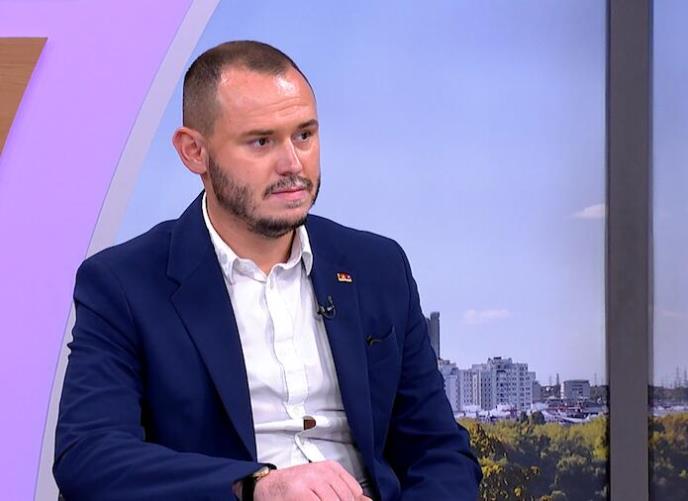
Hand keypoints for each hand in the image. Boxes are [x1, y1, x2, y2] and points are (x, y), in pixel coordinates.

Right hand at [253, 460, 371, 500]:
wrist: (266, 486)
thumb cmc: (294, 488)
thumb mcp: (322, 484)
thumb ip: (344, 492)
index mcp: (331, 468)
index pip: (355, 491)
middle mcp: (322, 471)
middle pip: (345, 499)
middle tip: (323, 499)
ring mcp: (311, 481)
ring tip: (315, 500)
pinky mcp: (299, 492)